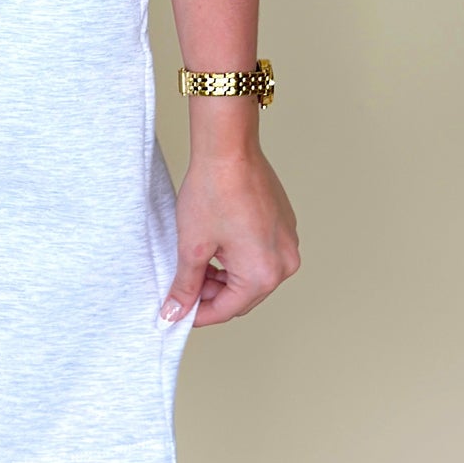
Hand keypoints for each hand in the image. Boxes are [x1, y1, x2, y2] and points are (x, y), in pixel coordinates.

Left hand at [161, 145, 299, 326]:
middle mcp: (284, 263)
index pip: (227, 310)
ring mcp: (288, 242)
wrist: (229, 148)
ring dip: (226, 275)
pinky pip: (262, 252)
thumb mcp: (192, 245)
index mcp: (263, 275)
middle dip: (213, 293)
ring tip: (198, 259)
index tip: (179, 312)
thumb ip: (186, 286)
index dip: (199, 314)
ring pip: (252, 274)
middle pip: (243, 295)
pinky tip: (217, 242)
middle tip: (184, 282)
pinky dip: (239, 255)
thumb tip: (175, 313)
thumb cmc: (213, 192)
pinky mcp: (285, 224)